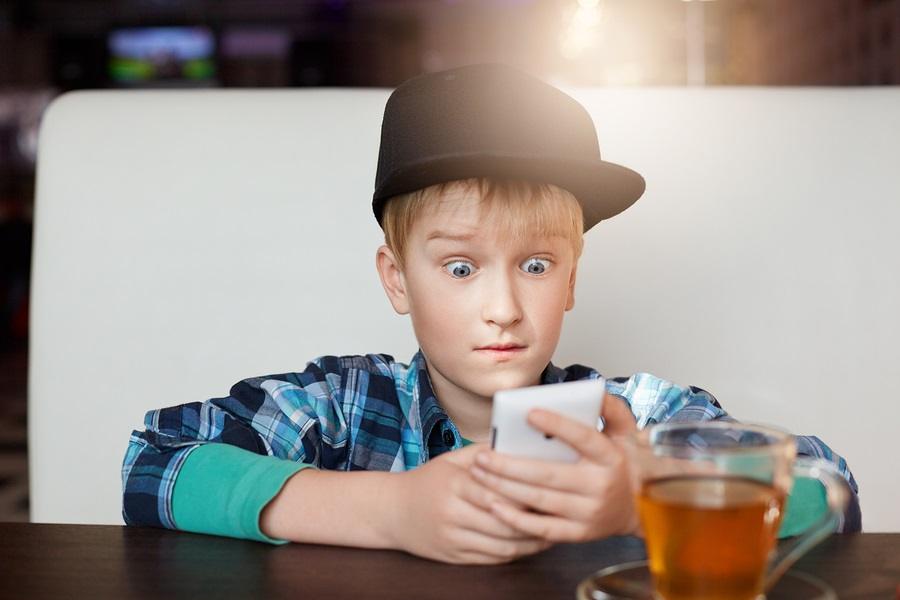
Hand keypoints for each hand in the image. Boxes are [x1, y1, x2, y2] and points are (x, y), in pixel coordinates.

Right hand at [391, 443, 553, 563]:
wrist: (392, 512)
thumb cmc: (428, 481)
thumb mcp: (451, 460)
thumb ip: (484, 453)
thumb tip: (518, 444)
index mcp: (452, 484)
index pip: (495, 490)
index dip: (523, 493)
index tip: (549, 489)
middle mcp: (451, 512)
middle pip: (502, 520)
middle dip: (533, 518)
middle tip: (560, 512)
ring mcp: (452, 537)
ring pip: (500, 544)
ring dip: (530, 541)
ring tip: (552, 530)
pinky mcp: (453, 557)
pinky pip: (491, 559)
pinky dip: (515, 553)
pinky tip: (530, 544)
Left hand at [468, 393, 640, 542]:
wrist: (642, 508)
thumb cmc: (622, 464)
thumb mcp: (626, 432)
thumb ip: (611, 408)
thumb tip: (593, 391)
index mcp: (610, 457)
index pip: (583, 438)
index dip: (557, 425)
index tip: (528, 413)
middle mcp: (600, 486)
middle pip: (548, 474)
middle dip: (509, 465)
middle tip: (482, 455)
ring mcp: (589, 512)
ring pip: (539, 499)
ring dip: (504, 487)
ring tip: (479, 474)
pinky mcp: (579, 533)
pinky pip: (542, 528)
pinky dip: (516, 518)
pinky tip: (494, 505)